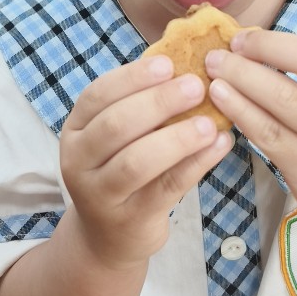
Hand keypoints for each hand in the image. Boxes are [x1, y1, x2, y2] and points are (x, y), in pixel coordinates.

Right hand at [60, 56, 232, 269]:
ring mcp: (101, 194)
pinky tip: (220, 145)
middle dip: (158, 102)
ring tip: (211, 123)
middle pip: (115, 125)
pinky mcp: (130, 219)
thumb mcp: (118, 135)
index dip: (132, 77)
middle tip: (196, 86)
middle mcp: (79, 160)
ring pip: (137, 162)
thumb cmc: (121, 169)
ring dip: (177, 138)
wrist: (108, 236)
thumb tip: (186, 59)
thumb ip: (141, 102)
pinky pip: (165, 188)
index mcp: (76, 129)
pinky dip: (196, 164)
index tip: (168, 64)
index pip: (97, 95)